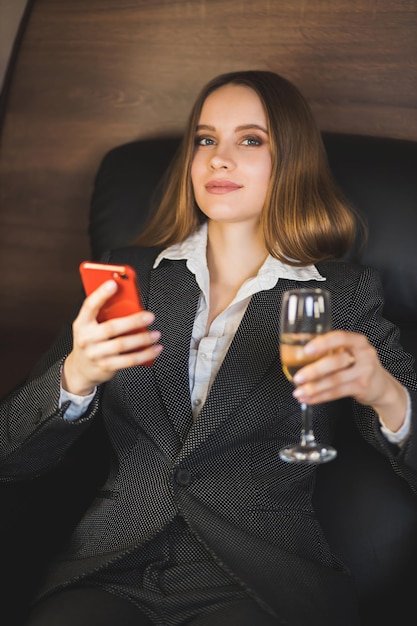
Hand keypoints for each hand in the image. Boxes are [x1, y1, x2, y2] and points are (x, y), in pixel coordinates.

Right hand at [62, 280, 162, 394]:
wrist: (81, 369)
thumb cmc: (91, 341)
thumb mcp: (91, 326)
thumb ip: (105, 313)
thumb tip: (129, 301)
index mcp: (82, 323)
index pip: (89, 306)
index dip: (100, 294)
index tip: (113, 284)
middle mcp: (87, 338)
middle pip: (111, 327)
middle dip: (133, 321)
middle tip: (149, 316)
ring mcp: (95, 354)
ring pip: (122, 344)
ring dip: (142, 338)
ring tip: (155, 334)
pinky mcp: (106, 366)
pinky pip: (128, 360)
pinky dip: (145, 354)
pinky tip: (154, 349)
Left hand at [292, 330, 407, 431]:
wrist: (381, 385)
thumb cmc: (357, 364)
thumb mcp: (349, 351)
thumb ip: (330, 348)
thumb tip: (296, 350)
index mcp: (357, 341)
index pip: (340, 337)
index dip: (322, 343)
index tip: (306, 350)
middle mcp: (364, 354)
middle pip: (336, 361)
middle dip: (314, 371)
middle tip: (297, 377)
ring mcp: (365, 372)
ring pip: (335, 380)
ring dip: (314, 388)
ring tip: (298, 392)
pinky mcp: (362, 387)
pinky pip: (337, 393)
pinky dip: (320, 397)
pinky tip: (308, 398)